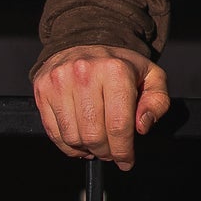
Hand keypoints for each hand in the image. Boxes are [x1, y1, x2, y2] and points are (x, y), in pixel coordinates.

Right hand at [33, 46, 169, 169]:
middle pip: (94, 135)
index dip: (124, 151)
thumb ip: (157, 103)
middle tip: (111, 153)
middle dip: (106, 153)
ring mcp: (60, 81)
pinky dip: (68, 145)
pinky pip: (53, 131)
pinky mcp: (43, 88)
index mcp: (115, 71)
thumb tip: (141, 127)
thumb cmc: (121, 65)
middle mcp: (84, 73)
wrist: (87, 38)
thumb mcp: (151, 77)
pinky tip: (80, 142)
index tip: (127, 162)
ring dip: (87, 150)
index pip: (119, 125)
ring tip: (96, 145)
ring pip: (73, 137)